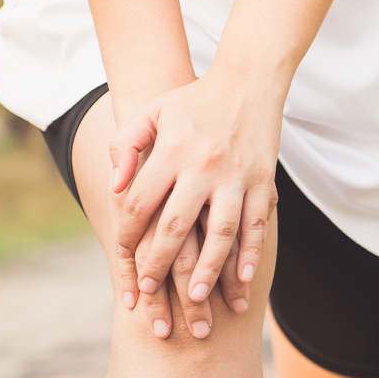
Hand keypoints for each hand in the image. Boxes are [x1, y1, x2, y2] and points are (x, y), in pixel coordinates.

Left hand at [109, 64, 282, 322]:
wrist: (248, 80)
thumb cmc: (193, 99)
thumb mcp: (150, 111)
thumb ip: (126, 145)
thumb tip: (115, 187)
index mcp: (171, 150)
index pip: (141, 202)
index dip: (129, 234)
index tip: (124, 259)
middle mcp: (203, 166)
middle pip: (177, 224)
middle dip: (161, 262)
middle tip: (151, 291)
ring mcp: (237, 176)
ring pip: (222, 231)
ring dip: (209, 268)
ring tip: (196, 297)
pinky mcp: (264, 181)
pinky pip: (257, 223)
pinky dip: (251, 253)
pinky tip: (243, 278)